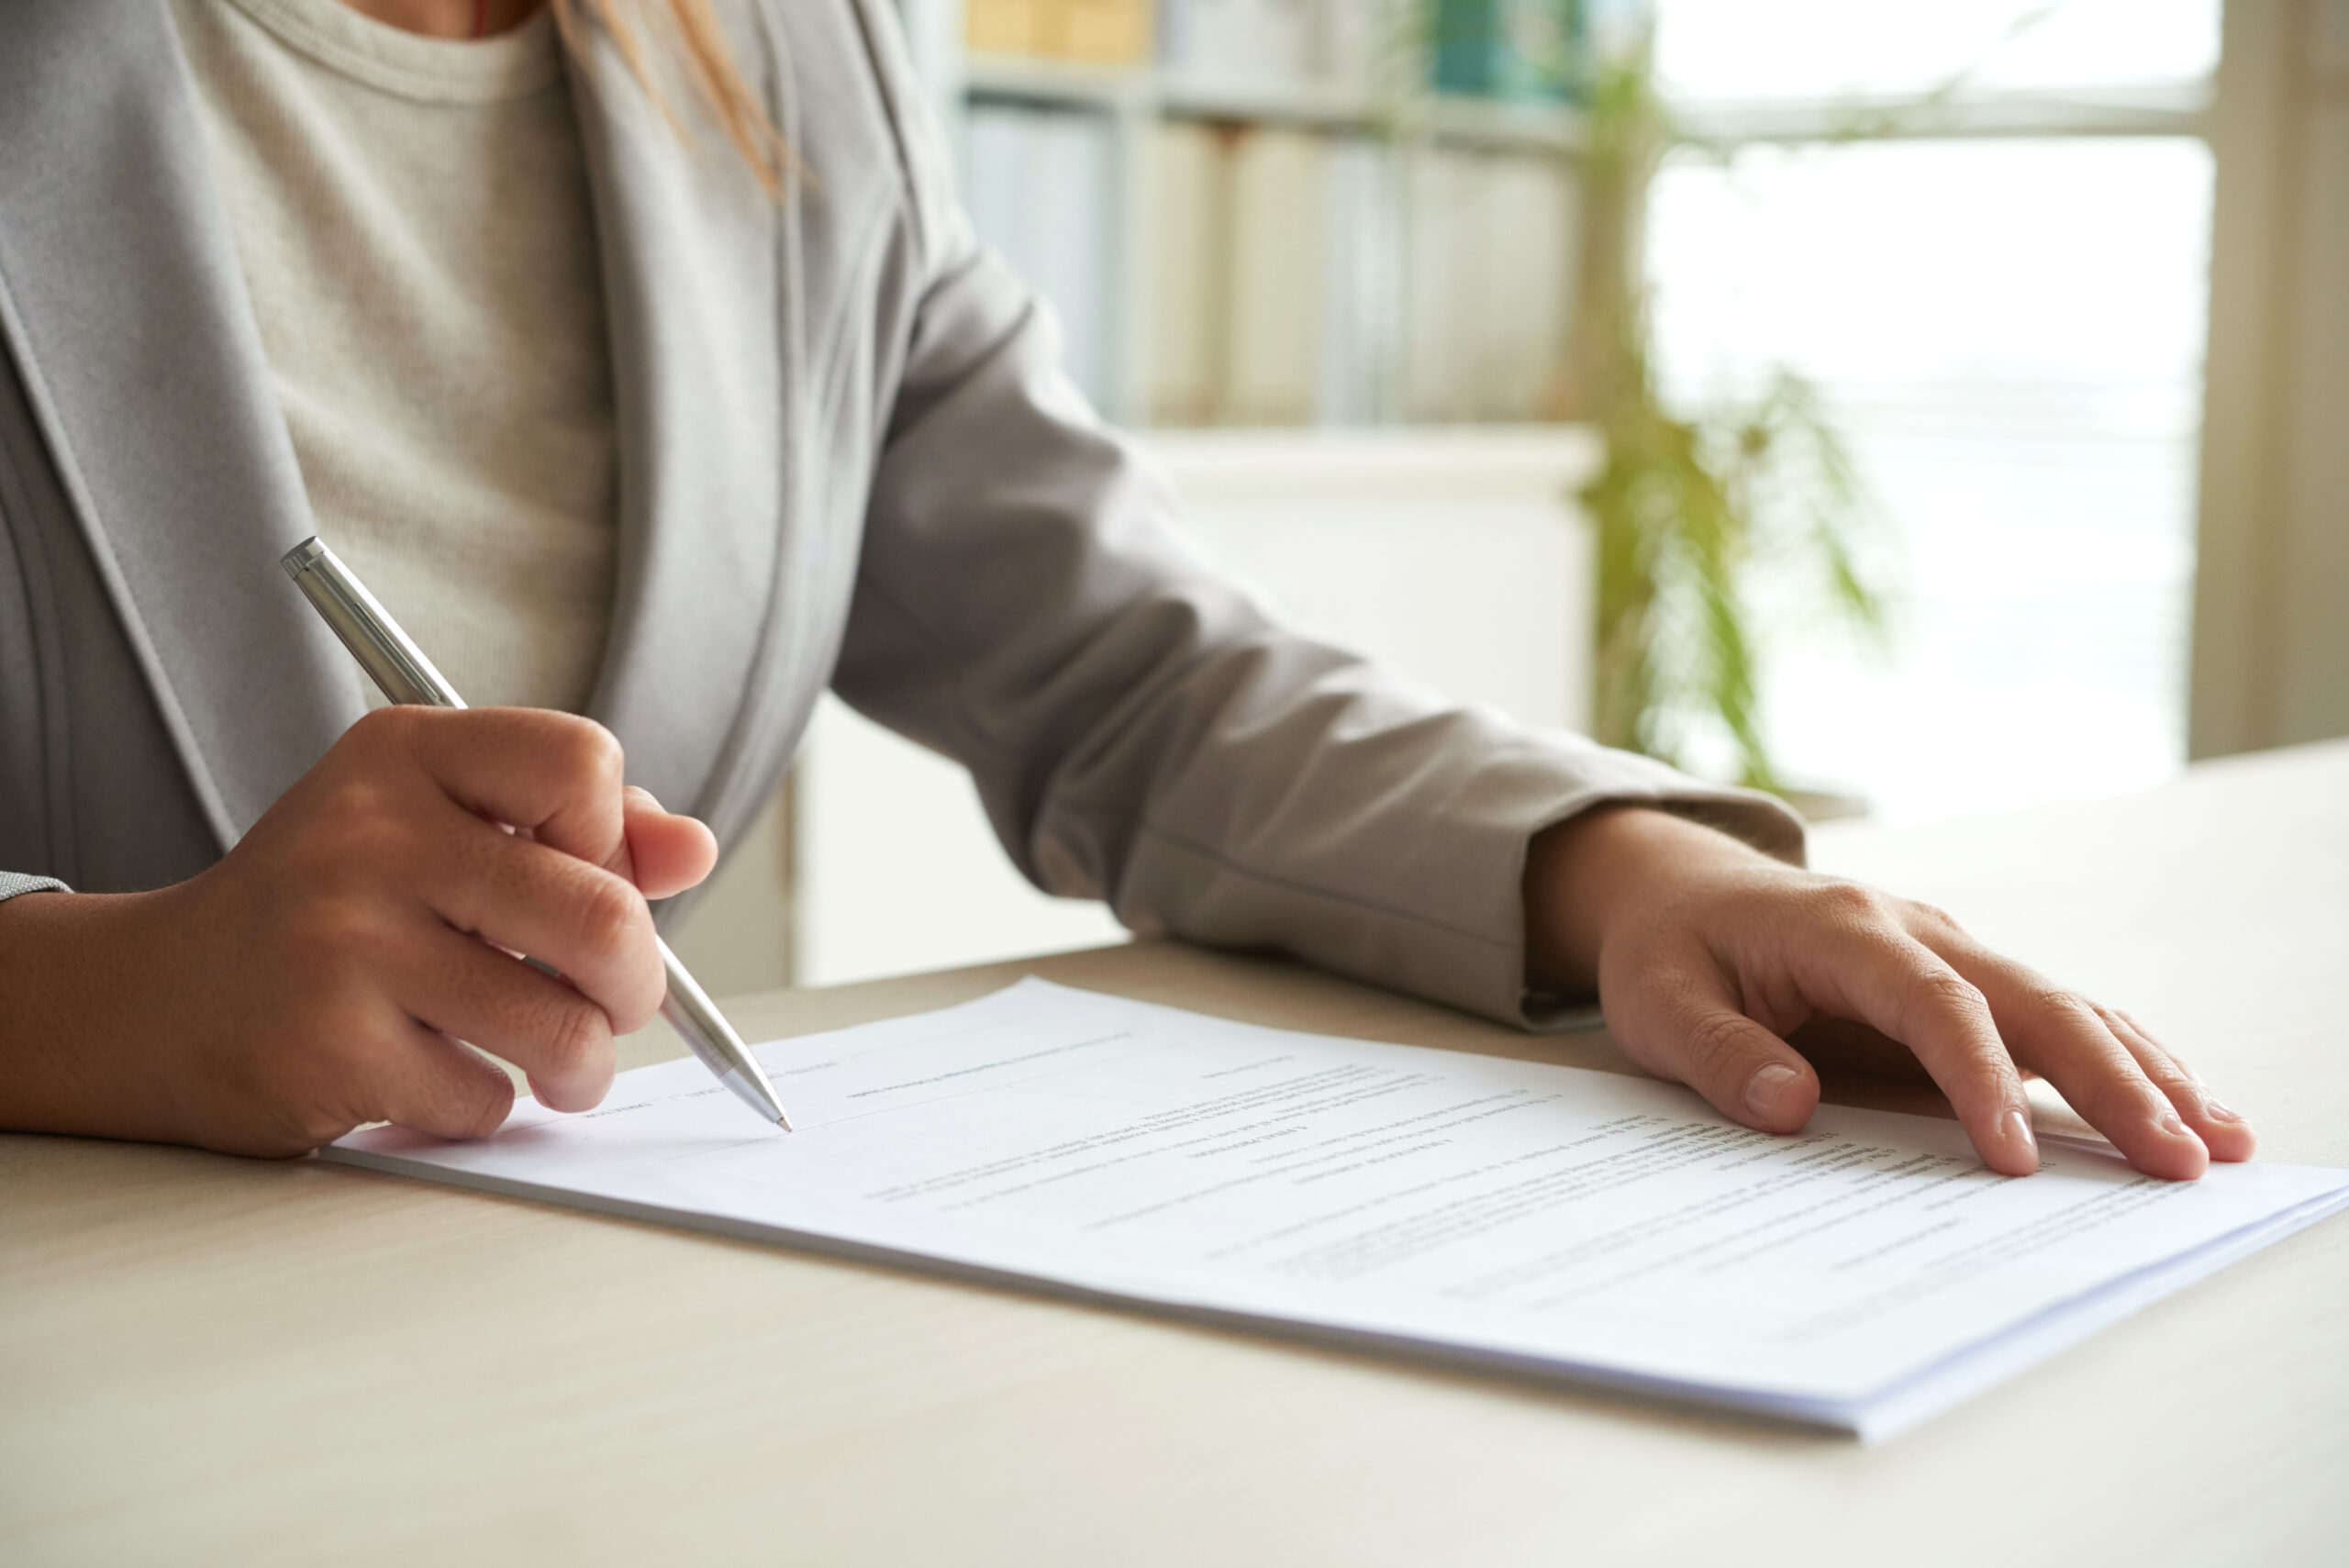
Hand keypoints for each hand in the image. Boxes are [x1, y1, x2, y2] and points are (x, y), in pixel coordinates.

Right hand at [0, 707, 716, 1155]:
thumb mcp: (439, 825)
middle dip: (637, 984)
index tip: (585, 877)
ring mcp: (343, 941)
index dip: (612, 838)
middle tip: (614, 1004)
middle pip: (602, 914)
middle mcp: (370, 834)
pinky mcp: (327, 1048)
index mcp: (406, 756)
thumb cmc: (333, 908)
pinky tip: (438, 1079)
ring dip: (582, 1065)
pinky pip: (484, 1098)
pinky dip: (485, 1106)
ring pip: (562, 1025)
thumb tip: (692, 851)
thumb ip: (579, 830)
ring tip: (560, 1064)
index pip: (582, 763)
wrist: (155, 999)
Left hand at [1523, 805, 2254, 1178]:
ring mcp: (1948, 951)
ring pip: (2064, 1007)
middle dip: (2110, 1081)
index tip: (2011, 1157)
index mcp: (1841, 929)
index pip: (1932, 1003)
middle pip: (2032, 1002)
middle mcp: (1915, 930)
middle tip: (2174, 1159)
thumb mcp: (1658, 1002)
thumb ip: (1719, 1053)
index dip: (1979, 1078)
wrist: (1676, 889)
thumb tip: (1789, 1108)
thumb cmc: (1668, 948)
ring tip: (2216, 1142)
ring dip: (2141, 1071)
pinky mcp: (1959, 982)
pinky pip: (2051, 1019)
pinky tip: (2179, 1107)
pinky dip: (2120, 1060)